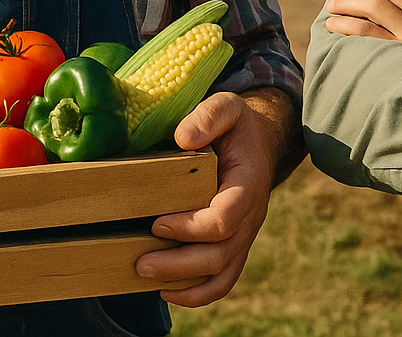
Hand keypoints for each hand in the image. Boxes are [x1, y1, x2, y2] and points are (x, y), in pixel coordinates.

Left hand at [134, 88, 294, 305]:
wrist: (261, 140)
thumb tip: (183, 137)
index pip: (225, 219)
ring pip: (222, 274)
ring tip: (147, 278)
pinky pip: (223, 279)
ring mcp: (245, 234)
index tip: (157, 222)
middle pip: (221, 254)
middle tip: (141, 262)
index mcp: (249, 184)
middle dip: (180, 264)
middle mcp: (251, 216)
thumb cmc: (238, 125)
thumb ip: (208, 116)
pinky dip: (198, 293)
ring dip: (186, 283)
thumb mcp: (227, 107)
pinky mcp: (235, 244)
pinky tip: (169, 291)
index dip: (191, 228)